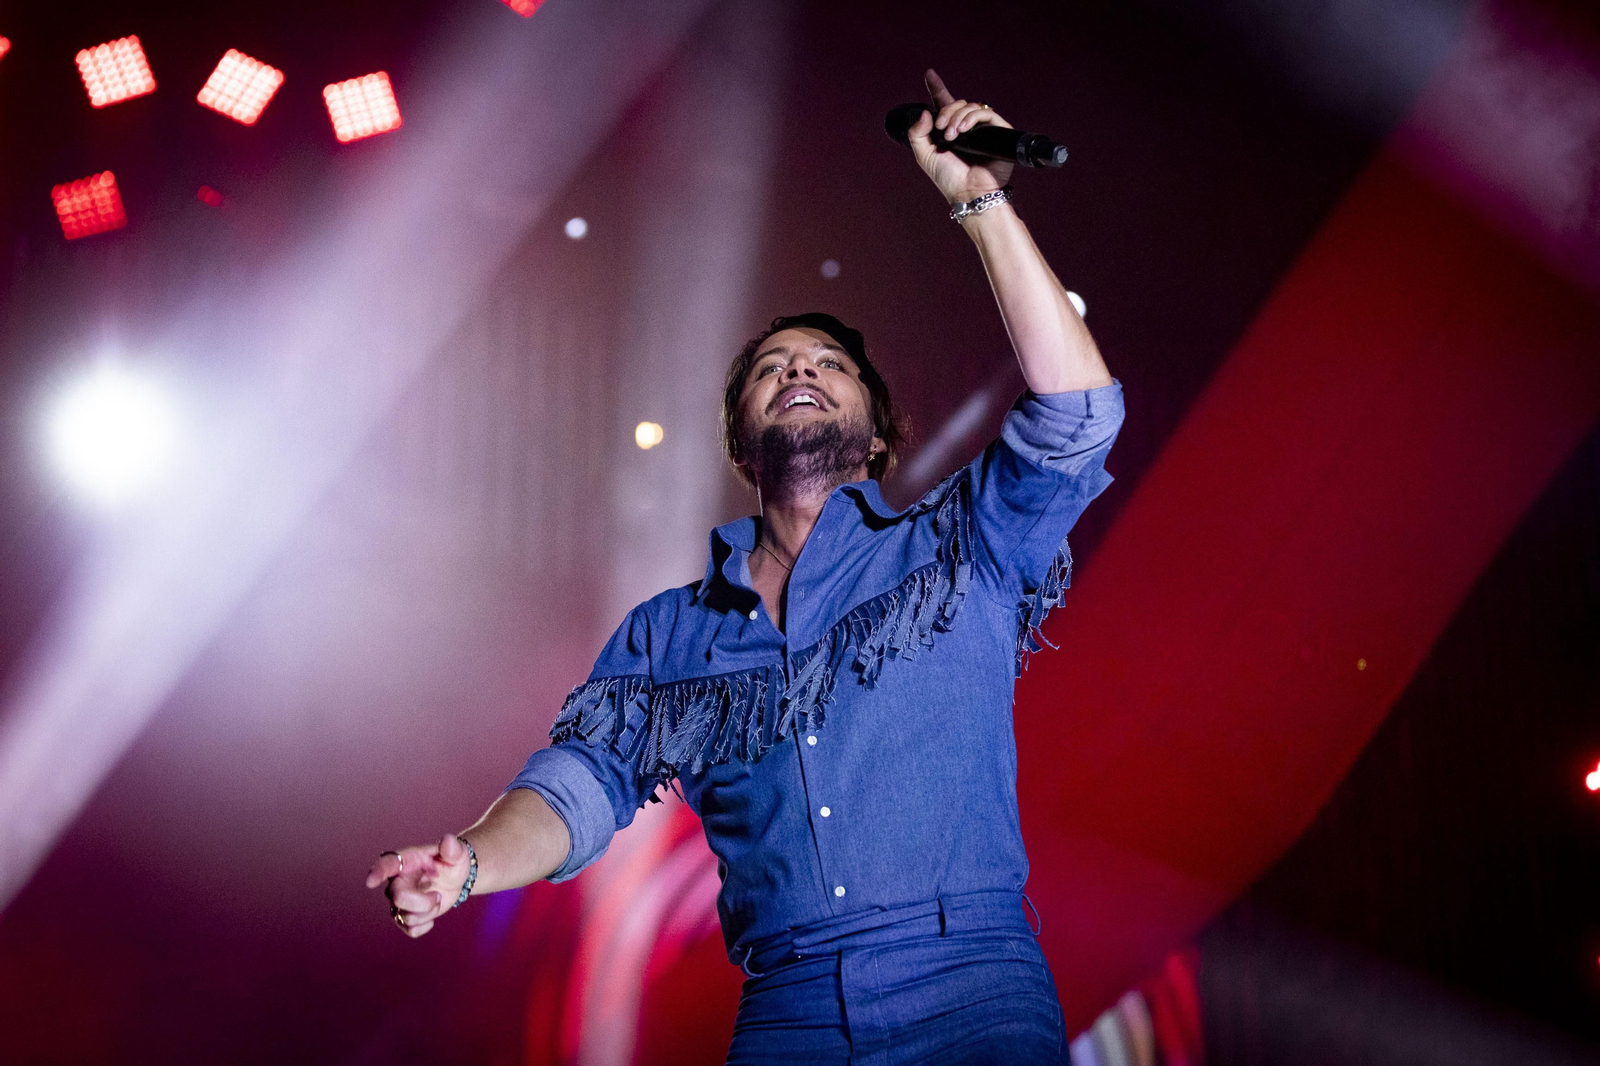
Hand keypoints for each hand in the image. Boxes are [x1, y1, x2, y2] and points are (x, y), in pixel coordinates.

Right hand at [365, 833, 471, 938]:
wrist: (455, 881)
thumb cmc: (452, 862)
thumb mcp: (457, 854)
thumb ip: (452, 849)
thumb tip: (449, 839)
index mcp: (407, 861)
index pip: (387, 864)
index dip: (377, 872)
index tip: (371, 882)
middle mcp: (397, 881)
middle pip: (398, 897)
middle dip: (423, 902)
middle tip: (438, 896)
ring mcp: (399, 900)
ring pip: (405, 917)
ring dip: (428, 912)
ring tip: (437, 899)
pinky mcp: (404, 916)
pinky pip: (410, 929)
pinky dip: (425, 926)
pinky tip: (433, 914)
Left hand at [906, 68, 1015, 205]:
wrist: (969, 192)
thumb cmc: (949, 179)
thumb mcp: (924, 156)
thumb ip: (917, 134)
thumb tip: (926, 112)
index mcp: (950, 130)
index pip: (944, 103)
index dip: (937, 88)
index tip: (929, 73)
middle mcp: (967, 128)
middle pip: (956, 103)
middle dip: (946, 111)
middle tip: (941, 129)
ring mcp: (982, 129)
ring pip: (970, 106)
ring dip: (956, 116)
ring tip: (952, 135)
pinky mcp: (997, 131)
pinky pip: (985, 112)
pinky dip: (971, 117)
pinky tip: (962, 130)